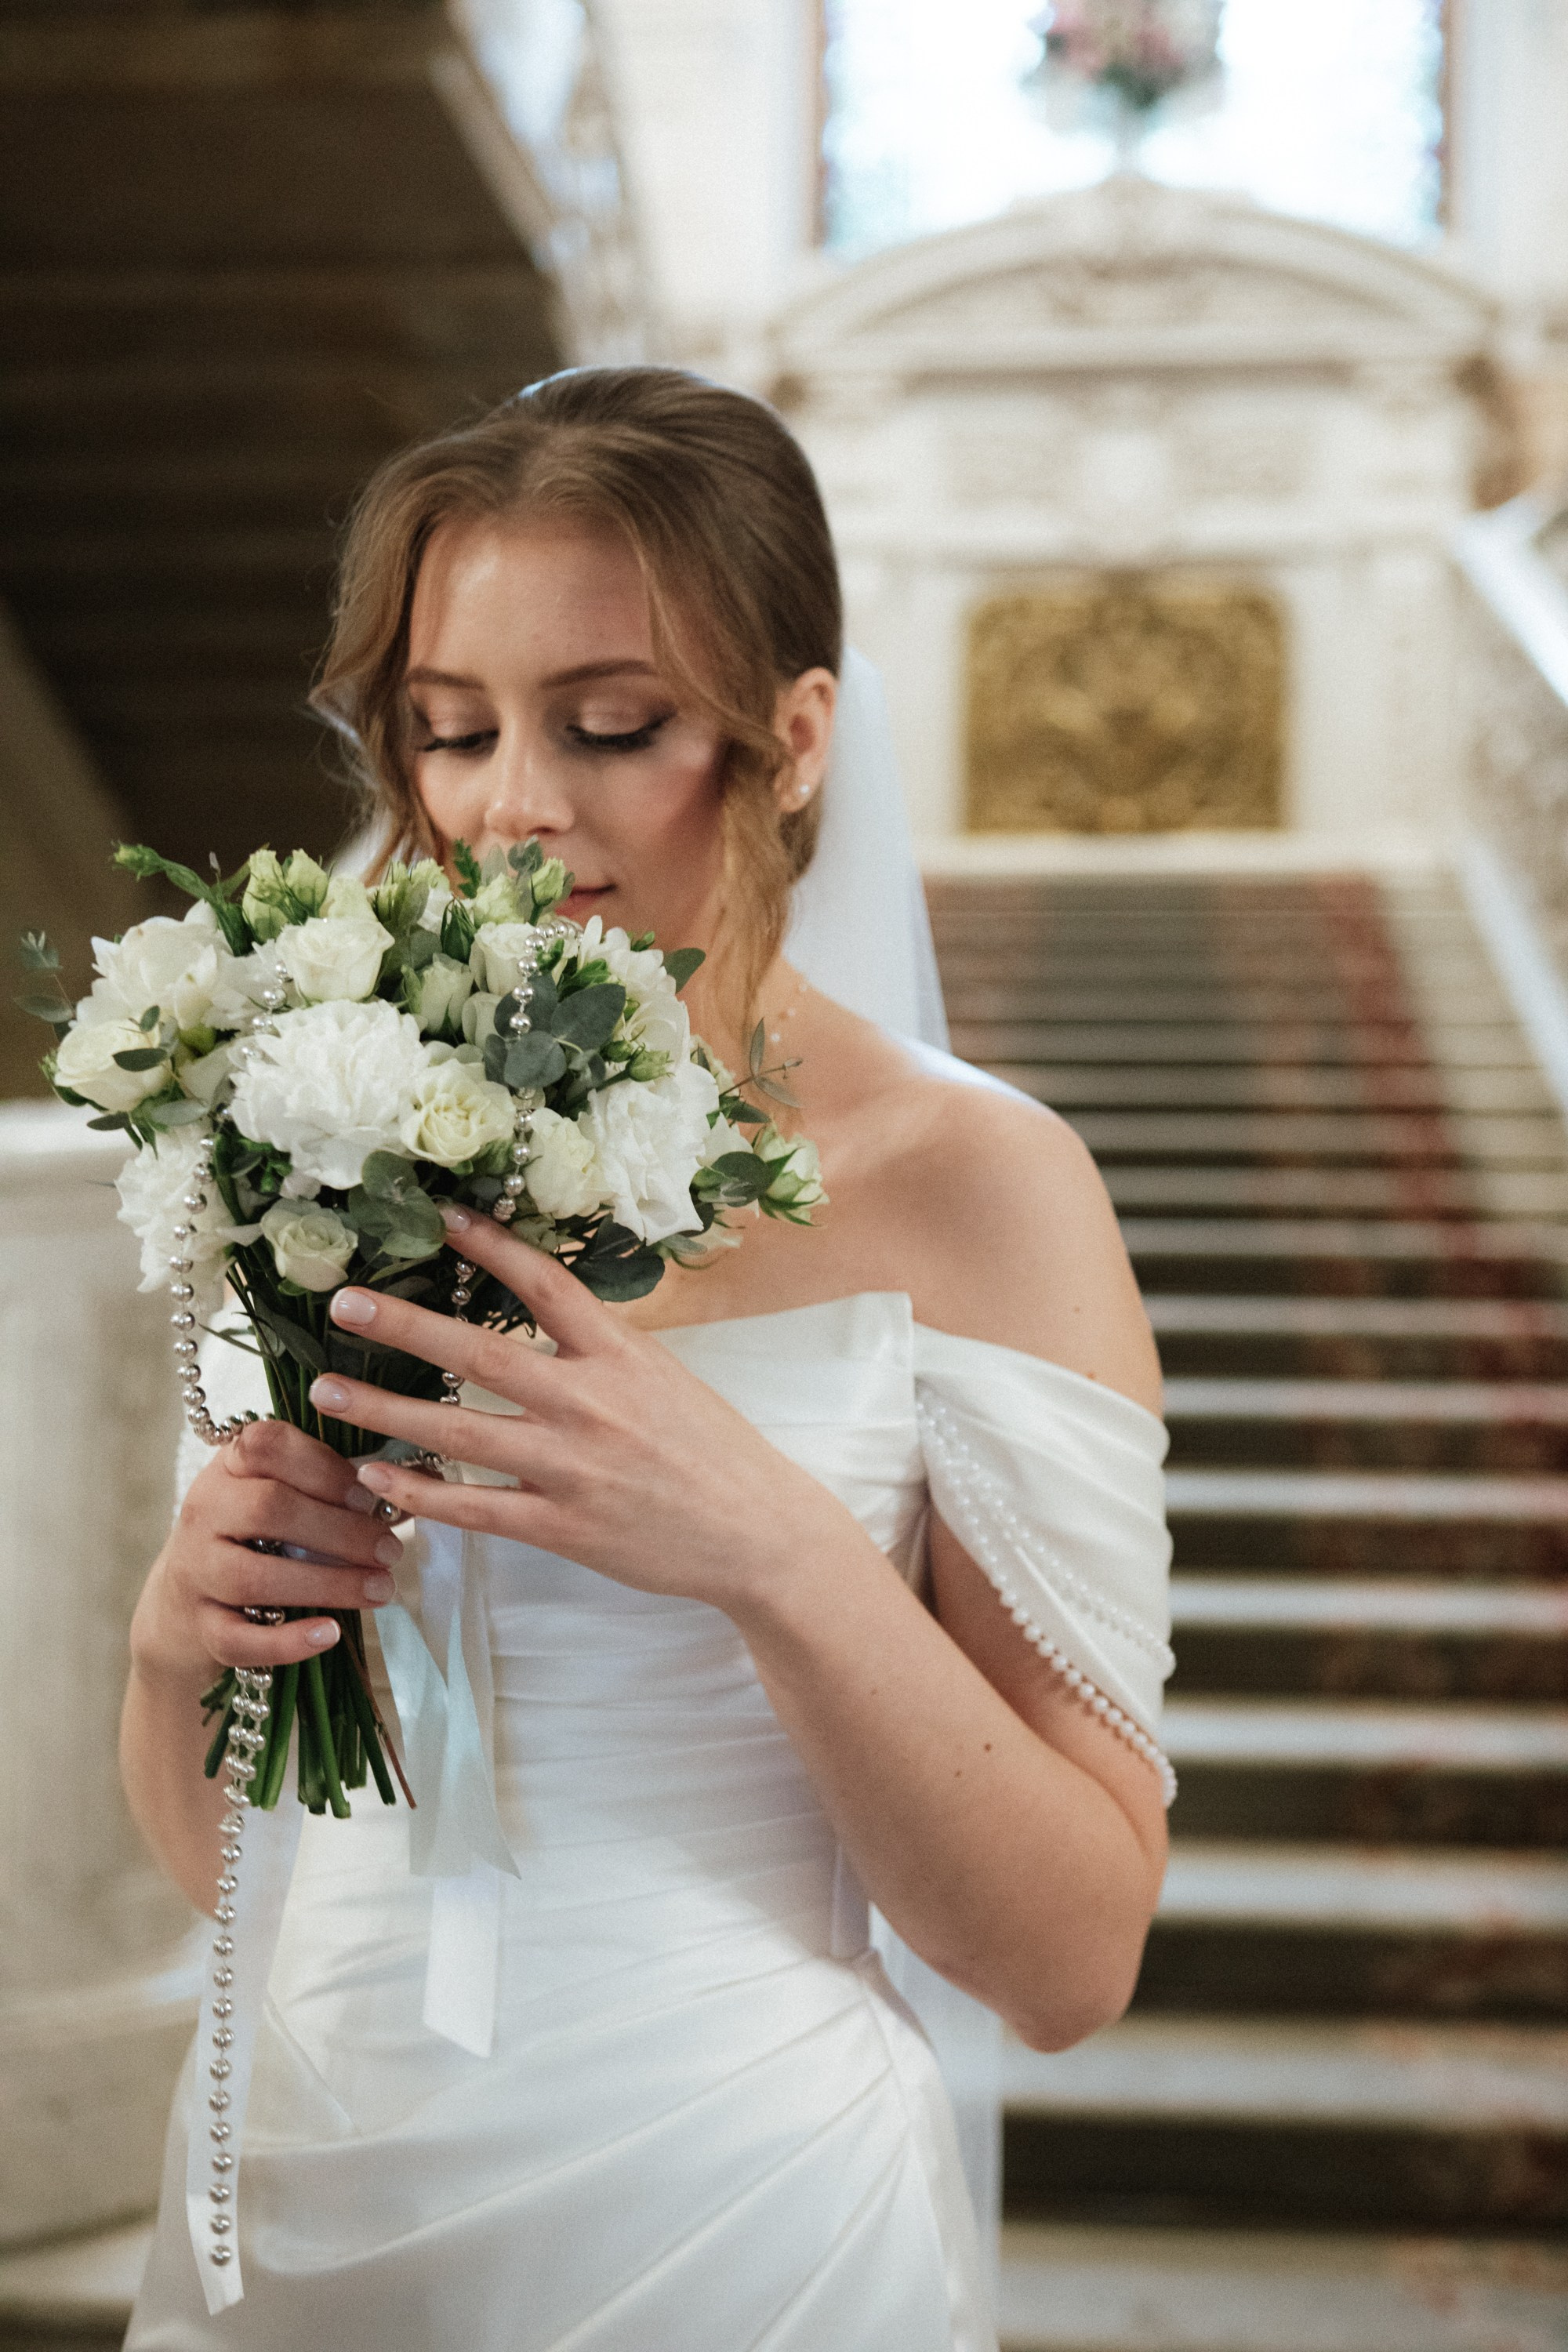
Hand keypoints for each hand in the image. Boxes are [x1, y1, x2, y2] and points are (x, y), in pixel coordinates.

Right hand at [130, 1421, 406, 1686]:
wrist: (183, 1607)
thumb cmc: (257, 1540)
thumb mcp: (290, 1499)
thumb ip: (349, 1488)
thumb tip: (428, 1477)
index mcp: (231, 1466)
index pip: (268, 1445)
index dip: (324, 1467)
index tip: (370, 1495)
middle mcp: (204, 1510)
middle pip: (268, 1509)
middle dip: (339, 1531)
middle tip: (392, 1551)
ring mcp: (196, 1571)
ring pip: (254, 1576)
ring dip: (326, 1584)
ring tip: (381, 1590)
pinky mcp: (199, 1629)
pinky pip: (239, 1638)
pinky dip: (287, 1641)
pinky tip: (330, 1635)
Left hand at [303, 1209, 857, 1612]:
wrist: (756, 1533)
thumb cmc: (711, 1449)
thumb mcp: (664, 1375)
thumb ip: (599, 1349)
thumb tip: (542, 1313)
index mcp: (621, 1353)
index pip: (544, 1284)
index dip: (487, 1245)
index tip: (435, 1215)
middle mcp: (591, 1402)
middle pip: (480, 1354)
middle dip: (404, 1325)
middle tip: (344, 1300)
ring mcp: (572, 1467)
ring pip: (458, 1433)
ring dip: (385, 1408)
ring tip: (326, 1389)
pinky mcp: (561, 1526)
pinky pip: (473, 1506)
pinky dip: (419, 1493)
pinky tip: (376, 1477)